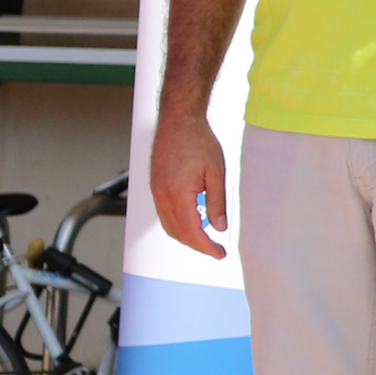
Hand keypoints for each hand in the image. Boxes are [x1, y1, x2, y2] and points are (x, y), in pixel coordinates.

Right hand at [148, 106, 230, 260]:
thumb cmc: (198, 141)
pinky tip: (194, 221)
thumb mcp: (217, 173)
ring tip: (207, 238)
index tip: (220, 254)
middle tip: (216, 250)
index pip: (192, 232)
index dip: (206, 247)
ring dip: (186, 236)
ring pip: (169, 225)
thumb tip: (219, 227)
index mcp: (177, 194)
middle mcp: (162, 196)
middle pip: (178, 233)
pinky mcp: (155, 186)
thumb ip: (217, 203)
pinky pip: (164, 214)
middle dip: (197, 245)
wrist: (179, 120)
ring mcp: (156, 191)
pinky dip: (178, 223)